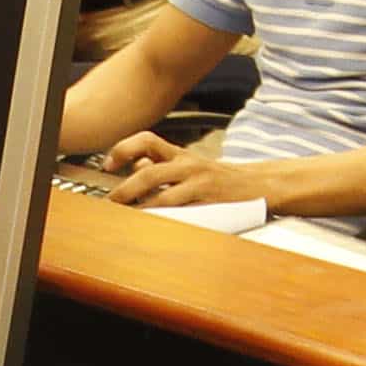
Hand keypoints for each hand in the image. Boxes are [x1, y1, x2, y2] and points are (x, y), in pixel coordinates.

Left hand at [99, 132, 260, 209]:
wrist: (257, 184)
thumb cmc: (217, 178)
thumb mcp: (188, 165)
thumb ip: (162, 164)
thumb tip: (134, 163)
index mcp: (179, 154)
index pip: (146, 140)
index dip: (123, 149)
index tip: (108, 165)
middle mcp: (187, 164)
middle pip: (148, 172)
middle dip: (124, 189)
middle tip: (111, 202)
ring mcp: (198, 182)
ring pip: (162, 193)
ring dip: (139, 206)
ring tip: (125, 217)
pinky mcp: (208, 200)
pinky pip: (181, 209)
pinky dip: (163, 217)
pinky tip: (153, 224)